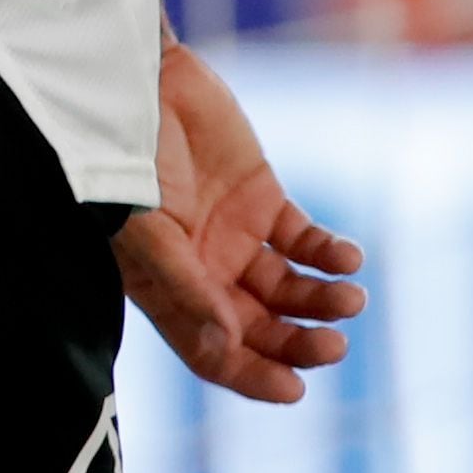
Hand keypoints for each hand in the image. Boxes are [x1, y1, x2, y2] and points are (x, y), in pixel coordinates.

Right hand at [113, 39, 364, 403]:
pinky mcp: (260, 198)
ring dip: (324, 301)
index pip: (211, 351)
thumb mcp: (145, 227)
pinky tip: (346, 258)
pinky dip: (330, 255)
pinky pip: (305, 242)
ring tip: (350, 298)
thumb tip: (227, 343)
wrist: (135, 82)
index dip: (251, 375)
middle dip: (299, 342)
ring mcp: (233, 236)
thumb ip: (186, 286)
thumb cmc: (121, 158)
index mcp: (165, 288)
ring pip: (290, 290)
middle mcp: (201, 271)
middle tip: (334, 345)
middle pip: (260, 328)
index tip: (293, 389)